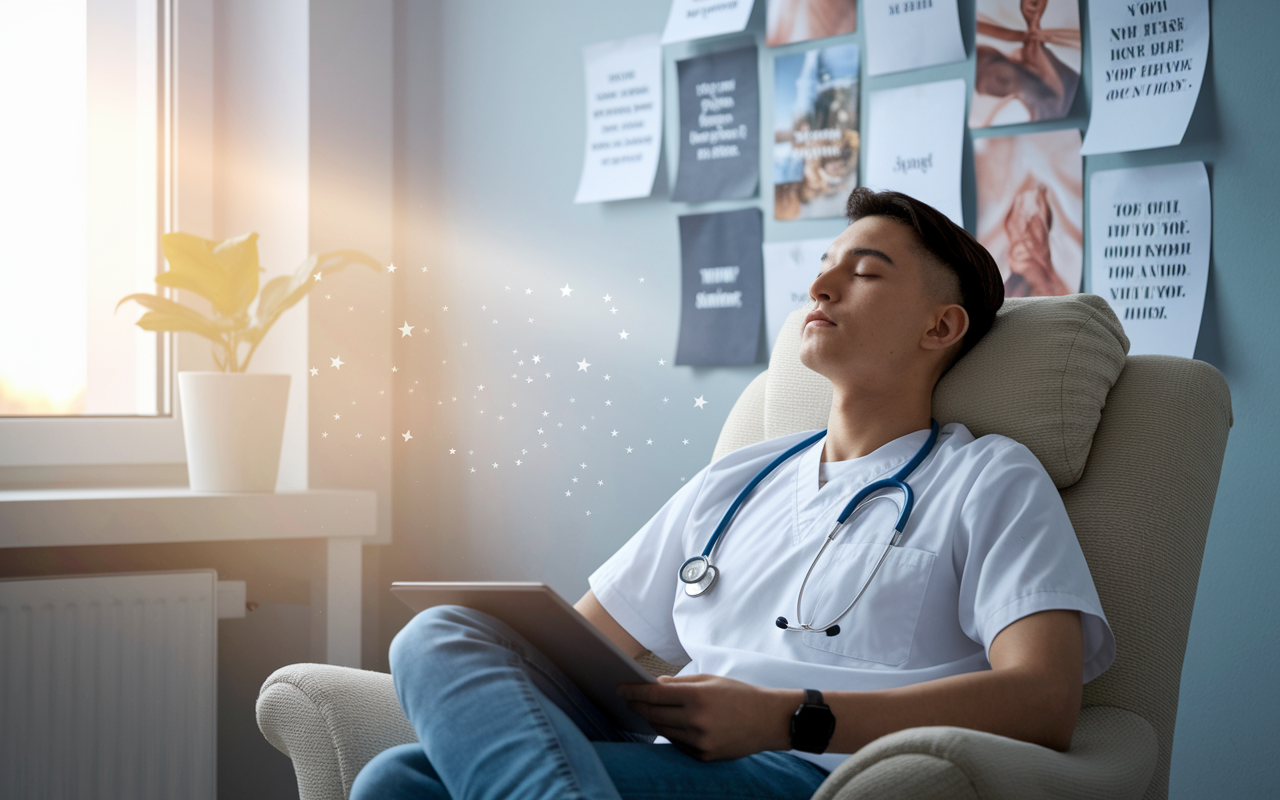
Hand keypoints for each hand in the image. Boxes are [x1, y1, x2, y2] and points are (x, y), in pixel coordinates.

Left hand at [618, 674, 801, 760]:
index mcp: (698, 697)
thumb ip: (679, 683)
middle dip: (638, 706)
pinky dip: (671, 733)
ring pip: (663, 731)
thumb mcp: (710, 680)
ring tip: (647, 711)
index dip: (634, 691)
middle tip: (629, 699)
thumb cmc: (740, 695)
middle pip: (654, 714)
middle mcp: (696, 721)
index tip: (621, 688)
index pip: (654, 694)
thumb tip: (653, 685)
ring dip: (652, 720)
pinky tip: (669, 724)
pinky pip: (677, 744)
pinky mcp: (704, 756)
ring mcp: (700, 741)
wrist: (769, 720)